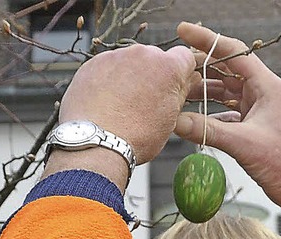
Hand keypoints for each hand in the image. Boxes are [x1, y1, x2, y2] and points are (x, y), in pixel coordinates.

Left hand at [58, 44, 196, 165]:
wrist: (97, 141)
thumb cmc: (136, 135)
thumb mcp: (170, 119)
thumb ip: (180, 93)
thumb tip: (186, 82)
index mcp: (167, 67)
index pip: (185, 56)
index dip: (183, 72)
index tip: (178, 85)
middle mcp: (142, 54)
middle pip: (156, 58)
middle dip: (156, 76)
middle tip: (151, 102)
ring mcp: (116, 56)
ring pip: (131, 63)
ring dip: (133, 78)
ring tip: (127, 106)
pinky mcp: (94, 63)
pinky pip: (109, 68)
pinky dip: (112, 81)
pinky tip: (110, 103)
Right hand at [174, 23, 280, 238]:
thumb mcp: (244, 144)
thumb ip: (207, 130)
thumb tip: (175, 121)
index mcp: (267, 87)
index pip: (233, 52)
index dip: (206, 40)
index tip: (182, 31)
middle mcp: (265, 95)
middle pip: (227, 72)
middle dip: (201, 69)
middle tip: (174, 70)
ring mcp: (262, 113)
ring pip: (228, 96)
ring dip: (205, 95)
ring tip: (179, 96)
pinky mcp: (259, 132)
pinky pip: (231, 117)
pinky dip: (214, 118)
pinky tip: (197, 123)